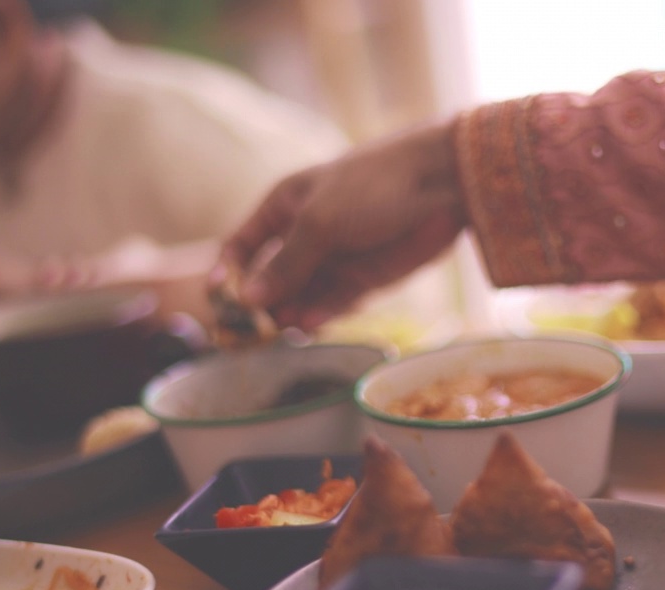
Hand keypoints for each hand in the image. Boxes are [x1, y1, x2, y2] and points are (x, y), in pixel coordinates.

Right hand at [215, 120, 467, 329]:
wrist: (444, 184)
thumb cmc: (375, 185)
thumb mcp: (320, 220)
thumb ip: (286, 262)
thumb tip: (248, 298)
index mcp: (285, 206)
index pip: (242, 244)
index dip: (228, 272)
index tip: (220, 300)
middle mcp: (305, 234)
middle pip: (270, 278)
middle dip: (260, 304)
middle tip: (253, 331)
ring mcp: (335, 259)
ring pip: (301, 296)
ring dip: (289, 314)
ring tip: (283, 330)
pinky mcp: (365, 279)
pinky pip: (333, 304)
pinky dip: (320, 315)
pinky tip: (308, 325)